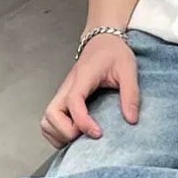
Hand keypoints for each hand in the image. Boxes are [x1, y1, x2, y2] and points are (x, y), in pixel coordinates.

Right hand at [40, 34, 138, 148]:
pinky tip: (74, 136)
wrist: (102, 40)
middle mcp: (67, 86)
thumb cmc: (114, 53)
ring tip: (80, 138)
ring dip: (59, 134)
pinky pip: (49, 121)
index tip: (98, 133)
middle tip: (87, 136)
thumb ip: (131, 94)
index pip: (73, 101)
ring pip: (46, 119)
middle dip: (66, 131)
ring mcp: (63, 94)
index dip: (82, 121)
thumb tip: (131, 120)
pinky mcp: (63, 99)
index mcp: (83, 77)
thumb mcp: (128, 69)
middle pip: (51, 113)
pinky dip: (56, 133)